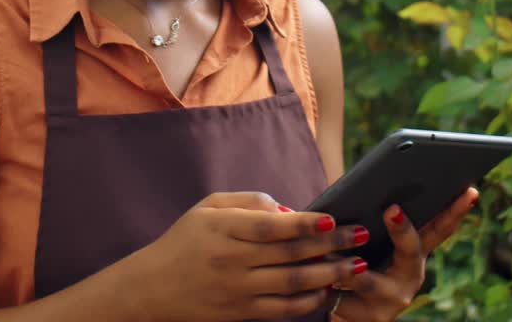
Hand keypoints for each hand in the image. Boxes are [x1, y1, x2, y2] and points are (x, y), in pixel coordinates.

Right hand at [121, 191, 371, 320]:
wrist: (152, 290)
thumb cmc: (184, 242)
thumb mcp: (207, 208)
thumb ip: (248, 202)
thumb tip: (289, 210)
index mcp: (223, 229)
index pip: (271, 226)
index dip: (304, 223)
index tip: (331, 218)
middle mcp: (231, 261)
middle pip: (290, 254)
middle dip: (330, 245)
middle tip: (360, 236)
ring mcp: (238, 291)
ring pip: (292, 284)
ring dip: (329, 275)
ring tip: (356, 265)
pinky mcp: (241, 313)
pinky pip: (283, 310)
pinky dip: (309, 302)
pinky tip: (328, 291)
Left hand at [329, 186, 479, 320]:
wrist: (347, 316)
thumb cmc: (357, 270)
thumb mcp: (371, 248)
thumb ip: (374, 225)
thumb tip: (373, 191)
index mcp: (413, 258)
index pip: (440, 230)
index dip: (455, 211)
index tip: (466, 190)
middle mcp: (409, 280)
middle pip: (413, 252)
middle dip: (403, 231)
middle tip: (393, 209)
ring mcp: (390, 302)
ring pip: (369, 279)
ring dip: (349, 263)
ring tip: (333, 246)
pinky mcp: (366, 318)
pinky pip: (342, 298)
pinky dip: (328, 286)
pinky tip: (316, 276)